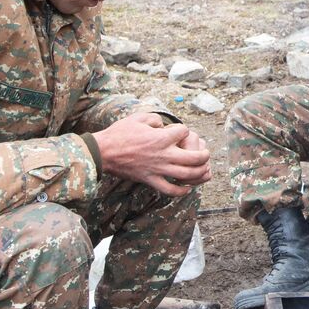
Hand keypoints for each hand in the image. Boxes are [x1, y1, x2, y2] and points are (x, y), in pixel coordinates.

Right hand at [93, 112, 211, 196]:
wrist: (103, 152)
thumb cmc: (119, 133)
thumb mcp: (138, 118)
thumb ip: (155, 118)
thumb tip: (163, 124)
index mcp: (160, 138)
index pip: (184, 132)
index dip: (184, 130)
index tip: (179, 131)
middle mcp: (163, 155)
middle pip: (194, 157)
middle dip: (204, 155)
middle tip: (205, 153)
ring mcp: (158, 169)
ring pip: (186, 175)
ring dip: (199, 173)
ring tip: (202, 169)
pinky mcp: (150, 180)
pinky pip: (170, 190)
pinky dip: (181, 191)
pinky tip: (186, 188)